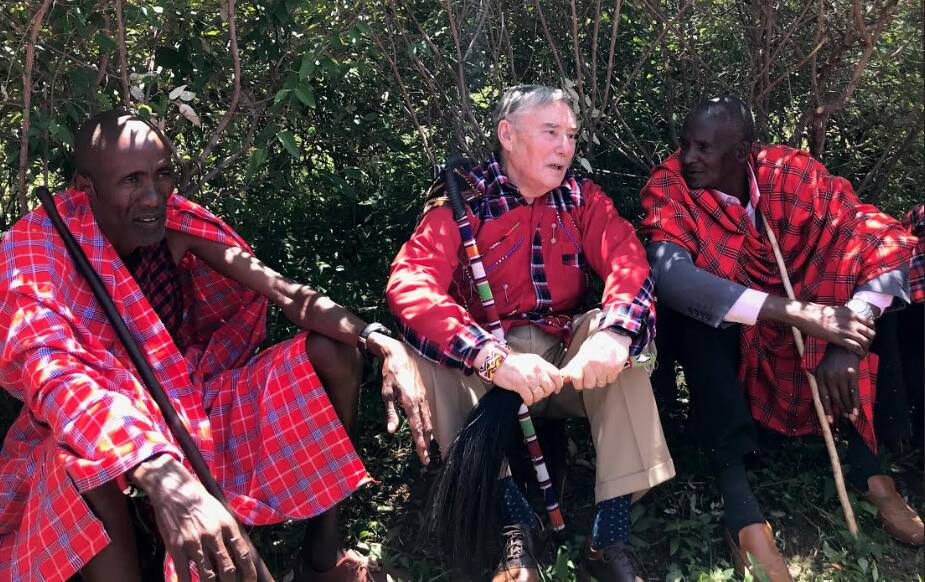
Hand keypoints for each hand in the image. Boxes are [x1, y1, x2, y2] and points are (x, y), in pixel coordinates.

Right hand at [129, 455, 256, 581]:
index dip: (248, 573)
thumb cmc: (201, 502)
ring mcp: (195, 542)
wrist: (175, 490)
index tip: (249, 581)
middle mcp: (214, 535)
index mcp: (228, 525)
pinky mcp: (177, 548)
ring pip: (208, 576)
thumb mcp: (222, 513)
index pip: (243, 555)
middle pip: (227, 569)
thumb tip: (239, 554)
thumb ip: (230, 532)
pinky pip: (185, 575)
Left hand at [372, 333, 433, 464]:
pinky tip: (426, 429)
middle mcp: (420, 401)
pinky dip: (428, 423)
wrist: (399, 353)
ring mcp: (423, 396)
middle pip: (426, 427)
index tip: (423, 458)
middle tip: (426, 460)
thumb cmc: (390, 373)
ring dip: (428, 435)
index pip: (417, 428)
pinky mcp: (423, 393)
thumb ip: (391, 412)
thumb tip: (392, 431)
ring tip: (427, 448)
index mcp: (411, 402)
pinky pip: (427, 412)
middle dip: (426, 444)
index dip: (420, 445)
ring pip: (428, 420)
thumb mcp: (386, 393)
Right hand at [493, 352, 562, 405]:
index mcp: (540, 363)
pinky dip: (528, 401)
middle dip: (546, 393)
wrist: (498, 362)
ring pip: (540, 394)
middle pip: (550, 387)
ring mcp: (529, 378)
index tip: (556, 389)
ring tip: (531, 396)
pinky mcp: (520, 385)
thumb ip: (541, 368)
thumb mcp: (531, 360)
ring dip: (536, 398)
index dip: (558, 384)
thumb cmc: (513, 362)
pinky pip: (530, 398)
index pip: (556, 375)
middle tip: (540, 393)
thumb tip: (550, 378)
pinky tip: (525, 399)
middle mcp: (536, 370)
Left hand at [560, 329, 630, 389]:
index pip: (576, 379)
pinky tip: (608, 367)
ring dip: (600, 378)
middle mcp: (594, 364)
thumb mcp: (582, 352)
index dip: (577, 382)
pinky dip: (609, 376)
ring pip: (600, 384)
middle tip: (592, 373)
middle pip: (589, 385)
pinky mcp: (615, 369)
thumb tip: (563, 375)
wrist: (614, 336)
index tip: (579, 380)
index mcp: (583, 359)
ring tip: (601, 368)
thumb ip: (573, 365)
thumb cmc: (597, 344)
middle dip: (590, 381)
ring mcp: (605, 367)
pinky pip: (610, 380)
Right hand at [785, 301, 874, 356]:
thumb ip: (844, 315)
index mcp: (852, 313)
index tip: (867, 337)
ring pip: (866, 342)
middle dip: (870, 342)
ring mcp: (847, 330)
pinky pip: (857, 348)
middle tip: (864, 347)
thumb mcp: (835, 310)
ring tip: (862, 354)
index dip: (871, 332)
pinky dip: (860, 354)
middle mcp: (853, 321)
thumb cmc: (816, 313)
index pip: (871, 323)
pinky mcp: (840, 339)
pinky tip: (859, 357)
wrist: (806, 315)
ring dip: (866, 350)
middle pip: (871, 334)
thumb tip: (846, 318)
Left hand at [815, 344, 861, 423]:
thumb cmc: (832, 359)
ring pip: (844, 397)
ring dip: (848, 409)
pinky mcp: (852, 374)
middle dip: (840, 410)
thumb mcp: (822, 369)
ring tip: (851, 418)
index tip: (830, 421)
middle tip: (844, 419)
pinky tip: (856, 411)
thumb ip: (823, 383)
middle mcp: (828, 377)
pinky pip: (854, 392)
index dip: (827, 409)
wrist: (844, 344)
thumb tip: (829, 402)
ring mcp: (840, 375)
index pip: (822, 396)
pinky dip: (855, 403)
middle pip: (834, 398)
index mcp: (819, 376)